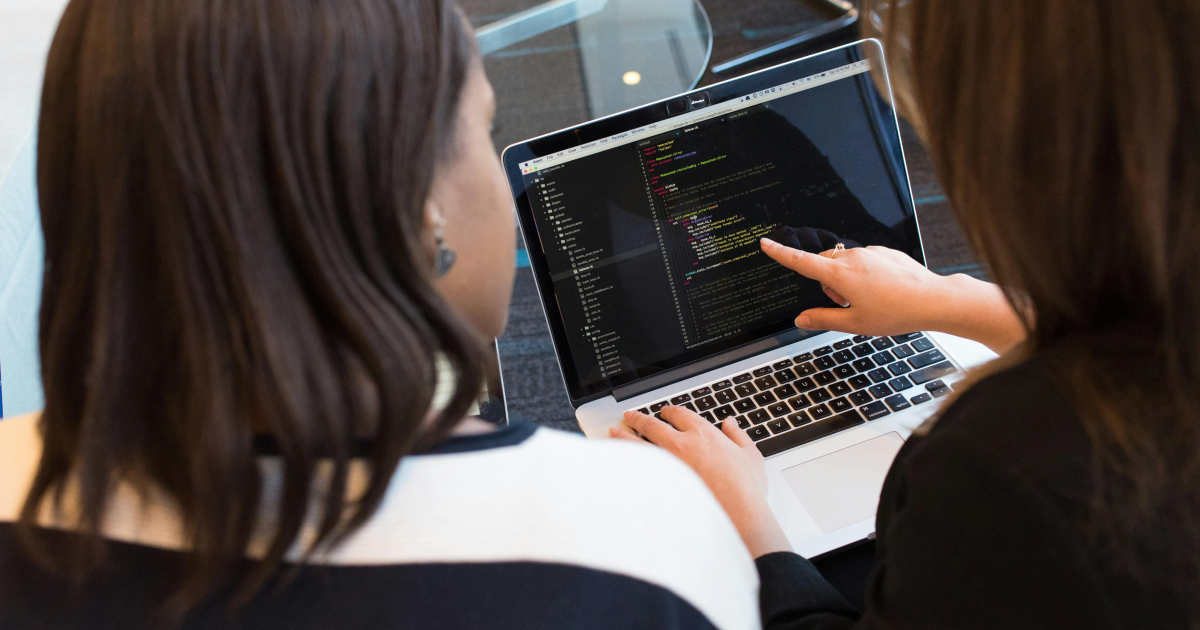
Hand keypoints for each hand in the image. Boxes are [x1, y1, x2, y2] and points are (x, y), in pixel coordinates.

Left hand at [610, 406, 792, 557]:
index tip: (664, 412)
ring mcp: (667, 465)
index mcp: (703, 434)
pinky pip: (638, 468)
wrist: (737, 516)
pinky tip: (619, 461)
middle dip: (639, 418)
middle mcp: (681, 445)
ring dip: (624, 436)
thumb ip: (738, 436)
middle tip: (630, 416)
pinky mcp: (660, 485)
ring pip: (638, 444)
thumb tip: (730, 424)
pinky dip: (626, 462)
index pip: (680, 414)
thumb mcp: (750, 456)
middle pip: (653, 424)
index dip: (670, 411)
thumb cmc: (745, 489)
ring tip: (615, 432)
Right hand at [760, 238, 1025, 353]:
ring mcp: (870, 252)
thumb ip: (823, 319)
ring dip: (846, 280)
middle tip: (846, 305)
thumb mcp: (854, 324)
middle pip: (824, 265)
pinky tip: (884, 291)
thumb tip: (801, 320)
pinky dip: (865, 274)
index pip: (801, 262)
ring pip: (844, 263)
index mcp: (840, 275)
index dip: (780, 254)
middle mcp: (853, 257)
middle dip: (827, 283)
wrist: (933, 300)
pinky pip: (864, 260)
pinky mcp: (885, 252)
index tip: (766, 244)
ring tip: (870, 300)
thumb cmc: (896, 312)